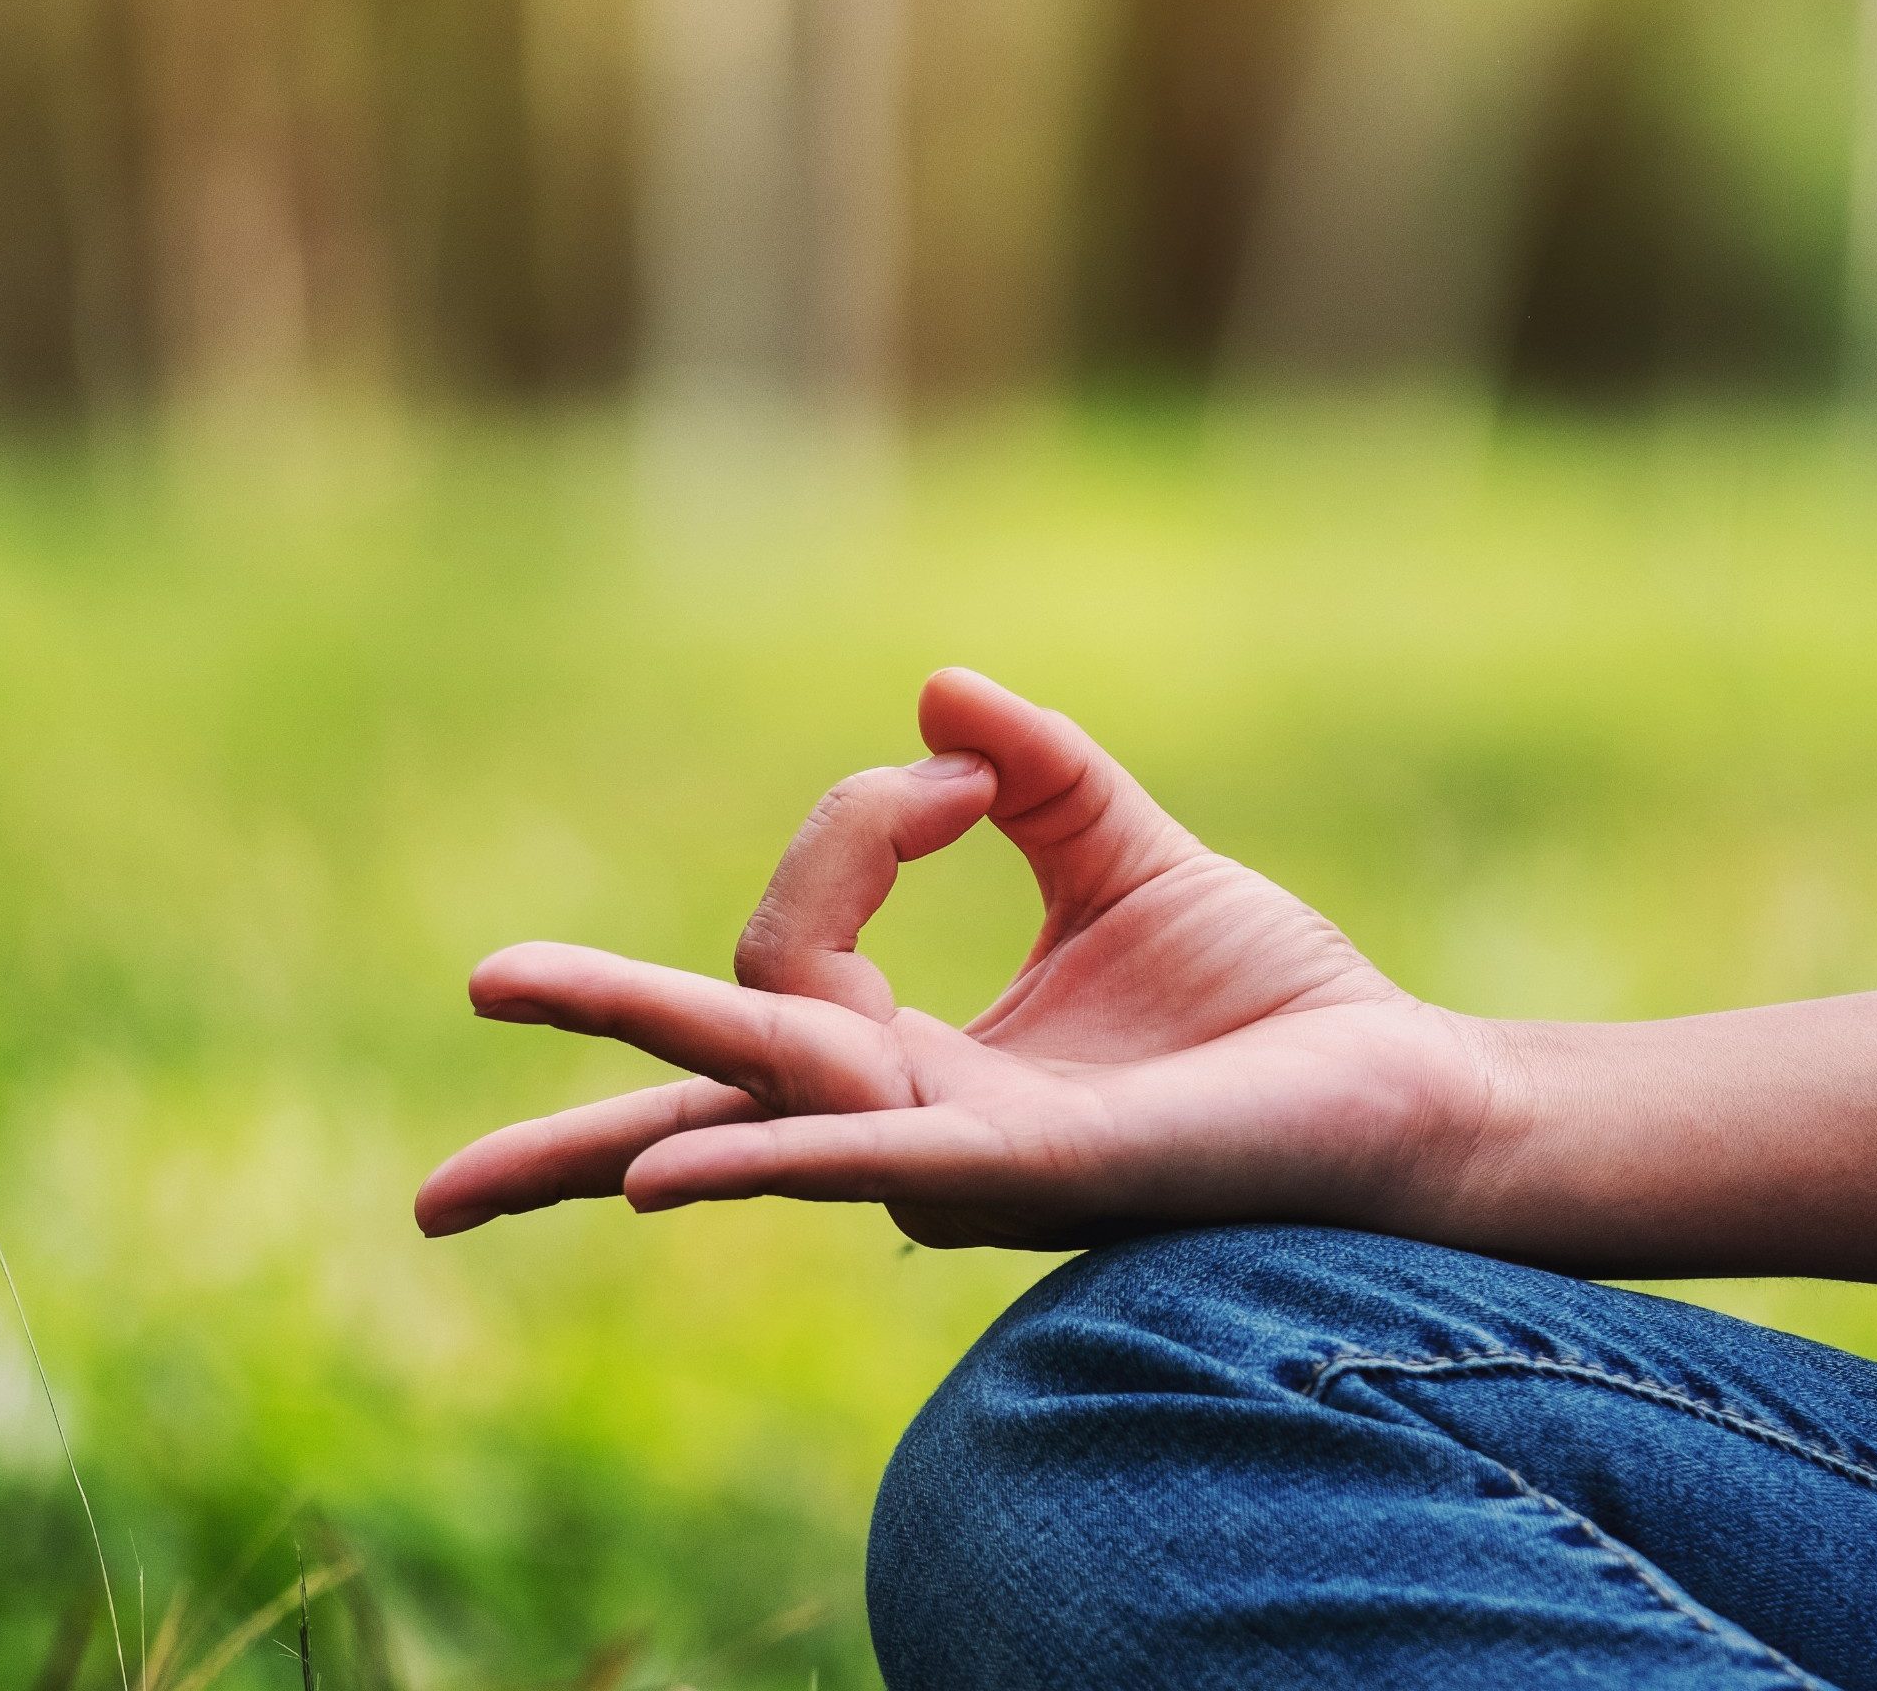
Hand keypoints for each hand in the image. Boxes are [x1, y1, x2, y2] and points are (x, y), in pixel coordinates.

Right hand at [412, 669, 1508, 1248]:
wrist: (1410, 1090)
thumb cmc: (1275, 1008)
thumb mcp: (1132, 861)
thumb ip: (1040, 779)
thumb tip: (936, 698)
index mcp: (918, 1062)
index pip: (797, 943)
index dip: (854, 832)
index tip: (965, 780)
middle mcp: (913, 1124)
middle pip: (711, 1073)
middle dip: (591, 1043)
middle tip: (466, 996)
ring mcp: (960, 1162)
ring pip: (764, 1112)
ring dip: (633, 1112)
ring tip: (472, 1168)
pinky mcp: (1033, 1176)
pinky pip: (872, 1169)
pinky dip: (772, 1161)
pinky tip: (668, 1179)